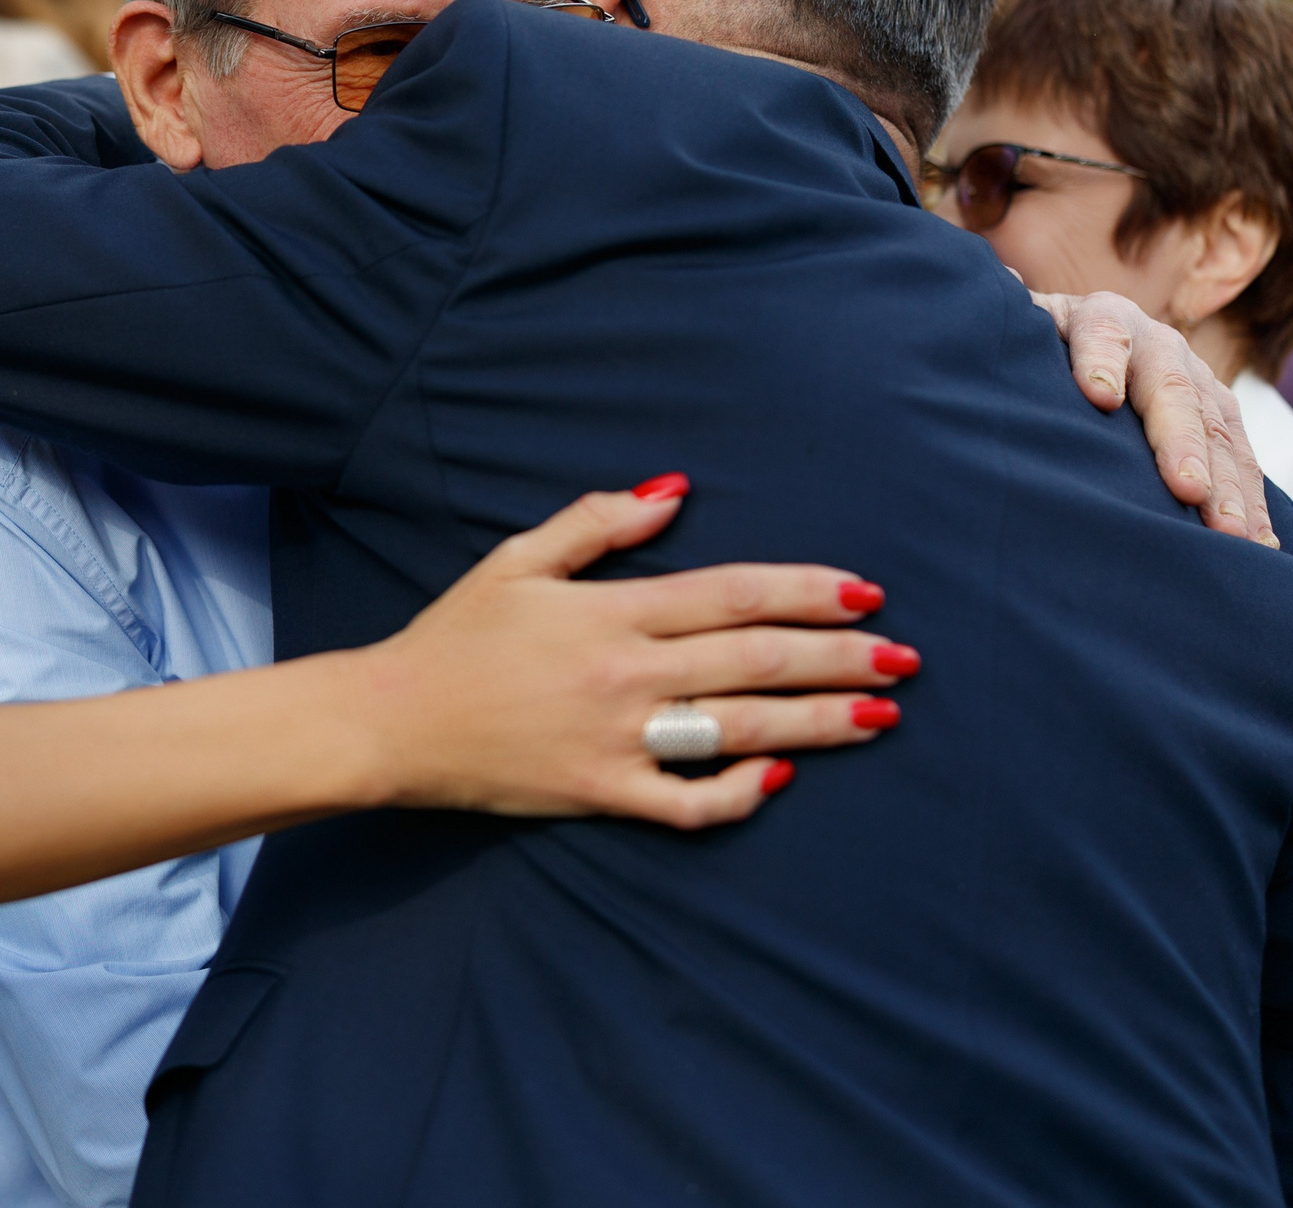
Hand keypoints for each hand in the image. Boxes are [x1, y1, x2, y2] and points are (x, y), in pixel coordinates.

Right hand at [361, 481, 914, 828]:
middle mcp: (625, 673)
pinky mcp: (601, 792)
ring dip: (819, 723)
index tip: (866, 593)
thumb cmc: (454, 637)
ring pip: (741, 729)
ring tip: (880, 715)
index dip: (807, 592)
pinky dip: (736, 792)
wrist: (391, 723)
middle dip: (840, 657)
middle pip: (757, 661)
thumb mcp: (518, 560)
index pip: (733, 595)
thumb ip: (597, 522)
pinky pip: (686, 801)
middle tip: (902, 657)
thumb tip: (674, 491)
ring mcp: (617, 738)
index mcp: (611, 611)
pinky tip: (779, 778)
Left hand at [1032, 289, 1275, 545]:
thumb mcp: (1019, 332)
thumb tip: (997, 285)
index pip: (1102, 333)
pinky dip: (1250, 502)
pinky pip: (1241, 457)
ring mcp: (1195, 378)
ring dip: (1228, 482)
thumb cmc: (1036, 349)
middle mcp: (1157, 343)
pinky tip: (1257, 544)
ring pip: (1216, 429)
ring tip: (1230, 532)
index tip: (1098, 396)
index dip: (1100, 361)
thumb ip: (1007, 323)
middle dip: (1181, 441)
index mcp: (1100, 317)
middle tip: (1187, 488)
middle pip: (1172, 390)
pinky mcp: (1219, 415)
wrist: (1080, 343)